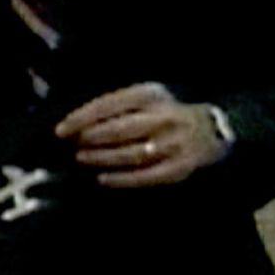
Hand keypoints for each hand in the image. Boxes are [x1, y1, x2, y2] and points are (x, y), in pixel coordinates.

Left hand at [54, 82, 229, 187]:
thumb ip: (114, 105)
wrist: (213, 128)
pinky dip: (122, 179)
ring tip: (82, 158)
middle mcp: (164, 117)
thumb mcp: (144, 97)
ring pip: (131, 153)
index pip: (109, 104)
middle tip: (71, 145)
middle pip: (120, 129)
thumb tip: (74, 123)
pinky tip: (102, 179)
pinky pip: (146, 176)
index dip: (82, 118)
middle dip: (91, 138)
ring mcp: (174, 143)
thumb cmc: (164, 112)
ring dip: (102, 157)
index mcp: (151, 95)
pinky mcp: (180, 167)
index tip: (61, 130)